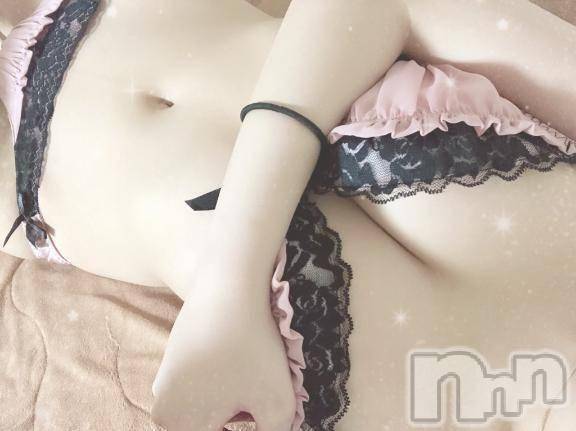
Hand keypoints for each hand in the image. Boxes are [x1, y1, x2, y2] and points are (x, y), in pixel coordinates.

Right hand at [151, 261, 296, 430]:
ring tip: (256, 373)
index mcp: (177, 423)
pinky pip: (204, 380)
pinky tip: (243, 356)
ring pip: (209, 403)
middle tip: (262, 393)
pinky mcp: (176, 353)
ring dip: (235, 398)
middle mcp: (162, 403)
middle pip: (211, 424)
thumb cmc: (252, 346)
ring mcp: (165, 376)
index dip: (246, 425)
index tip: (260, 411)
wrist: (230, 283)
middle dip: (239, 417)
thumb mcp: (276, 405)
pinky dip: (227, 376)